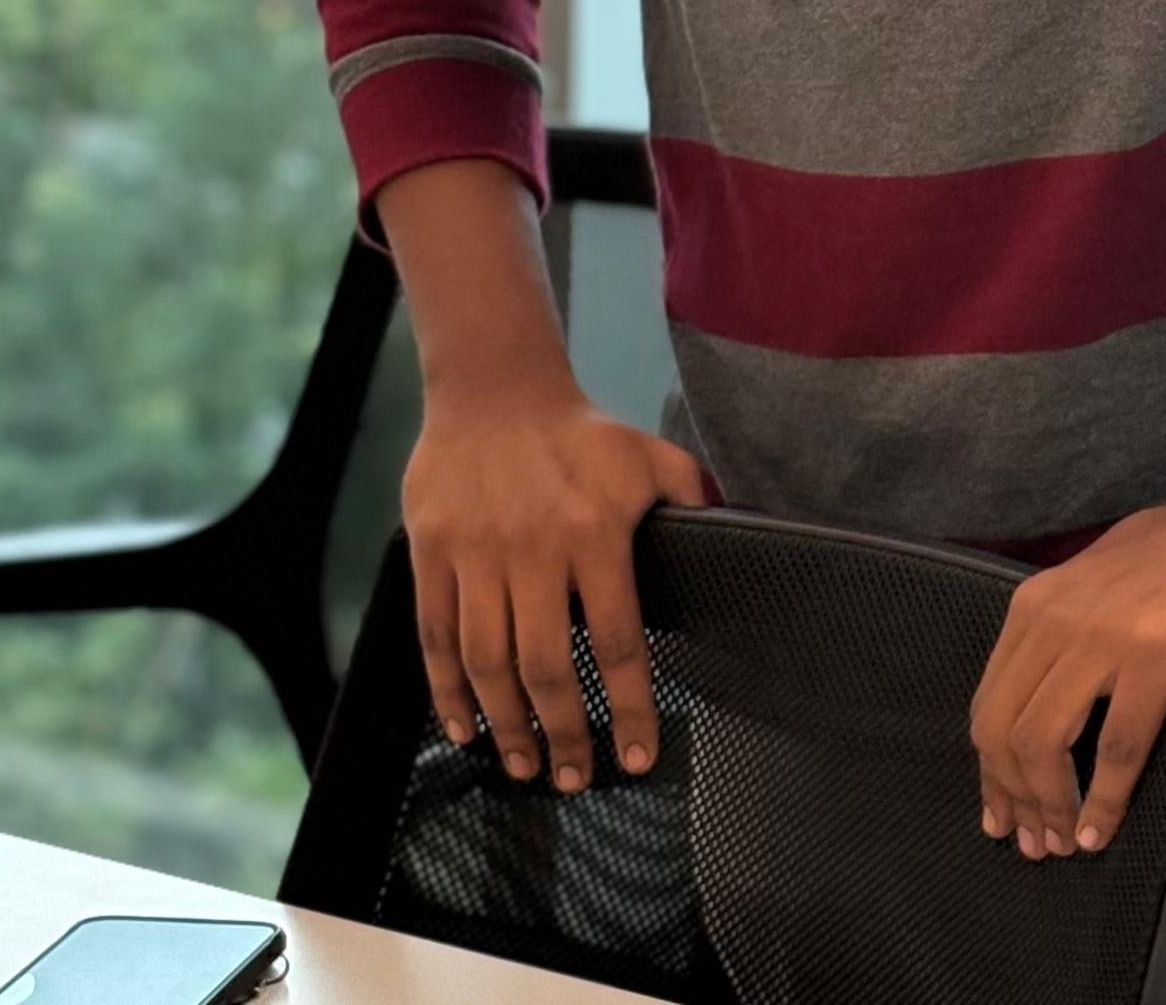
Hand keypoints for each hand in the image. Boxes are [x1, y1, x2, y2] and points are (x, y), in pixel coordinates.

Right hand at [402, 362, 705, 792]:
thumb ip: (689, 494)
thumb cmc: (578, 432)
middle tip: (572, 778)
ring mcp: (476, 552)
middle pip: (545, 665)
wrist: (493, 387)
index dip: (628, 707)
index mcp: (594, 532)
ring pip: (486, 660)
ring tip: (524, 764)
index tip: (636, 757)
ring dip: (506, 724)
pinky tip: (463, 727)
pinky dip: (446, 691)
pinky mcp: (431, 551)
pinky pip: (435, 636)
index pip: (616, 639)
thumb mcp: (645, 454)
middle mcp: (534, 548)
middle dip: (562, 733)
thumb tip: (735, 528)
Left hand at [969, 415, 1165, 858]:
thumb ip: (1070, 633)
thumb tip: (1052, 700)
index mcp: (1036, 604)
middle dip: (1014, 799)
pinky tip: (1103, 826)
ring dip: (1052, 806)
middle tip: (1035, 843)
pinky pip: (1116, 744)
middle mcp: (1055, 618)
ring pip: (1045, 743)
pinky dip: (1103, 798)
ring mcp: (1103, 635)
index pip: (989, 703)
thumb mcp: (1099, 585)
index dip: (992, 772)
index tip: (1003, 815)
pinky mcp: (1155, 653)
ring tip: (1067, 842)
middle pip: (1004, 731)